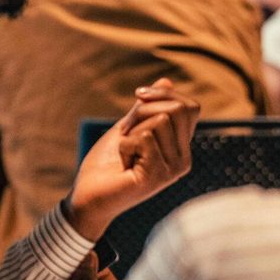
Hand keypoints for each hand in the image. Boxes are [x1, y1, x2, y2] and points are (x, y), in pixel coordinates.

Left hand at [64, 79, 199, 239]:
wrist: (88, 198)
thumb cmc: (107, 164)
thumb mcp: (129, 127)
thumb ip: (148, 107)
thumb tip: (166, 81)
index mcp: (180, 147)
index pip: (191, 107)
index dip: (164, 94)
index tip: (138, 97)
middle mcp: (183, 159)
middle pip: (176, 109)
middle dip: (142, 110)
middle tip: (125, 132)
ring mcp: (173, 169)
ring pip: (159, 121)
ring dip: (132, 130)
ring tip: (125, 152)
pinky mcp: (157, 176)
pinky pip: (144, 138)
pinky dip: (125, 144)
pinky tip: (123, 163)